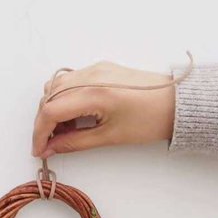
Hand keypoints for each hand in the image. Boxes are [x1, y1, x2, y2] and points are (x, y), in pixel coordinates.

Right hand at [32, 62, 175, 158]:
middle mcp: (90, 75)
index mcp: (94, 93)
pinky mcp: (101, 68)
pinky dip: (64, 98)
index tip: (39, 150)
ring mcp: (95, 68)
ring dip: (52, 108)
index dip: (39, 133)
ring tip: (63, 130)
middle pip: (48, 96)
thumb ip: (75, 142)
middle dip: (43, 121)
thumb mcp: (111, 137)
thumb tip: (52, 148)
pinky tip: (74, 115)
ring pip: (56, 86)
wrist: (178, 103)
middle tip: (49, 144)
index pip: (51, 110)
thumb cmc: (151, 120)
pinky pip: (70, 80)